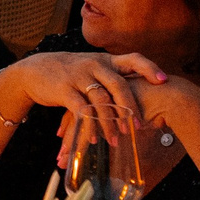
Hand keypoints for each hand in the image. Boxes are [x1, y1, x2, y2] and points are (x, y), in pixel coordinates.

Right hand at [0, 50, 165, 152]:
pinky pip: (81, 110)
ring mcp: (79, 76)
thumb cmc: (69, 72)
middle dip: (131, 107)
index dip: (149, 69)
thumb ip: (112, 77)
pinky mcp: (64, 89)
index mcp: (106, 60)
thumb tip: (140, 91)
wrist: (34, 70)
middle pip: (119, 84)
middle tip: (140, 127)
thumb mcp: (92, 67)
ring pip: (101, 100)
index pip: (133, 59)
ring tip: (116, 140)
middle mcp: (95, 65)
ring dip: (110, 123)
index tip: (164, 80)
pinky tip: (93, 140)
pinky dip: (89, 126)